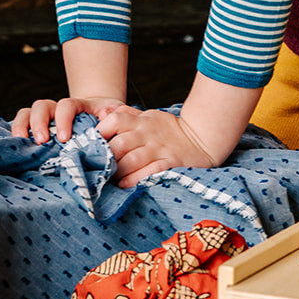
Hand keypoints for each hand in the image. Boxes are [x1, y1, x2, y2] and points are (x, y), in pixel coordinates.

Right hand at [11, 95, 124, 144]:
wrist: (101, 119)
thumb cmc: (107, 119)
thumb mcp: (114, 114)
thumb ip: (112, 113)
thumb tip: (105, 116)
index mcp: (77, 105)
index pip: (66, 105)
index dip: (63, 119)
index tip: (64, 138)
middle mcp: (57, 110)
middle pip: (41, 106)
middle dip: (39, 123)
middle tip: (42, 142)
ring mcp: (45, 119)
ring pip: (26, 113)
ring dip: (22, 127)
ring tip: (23, 144)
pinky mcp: (37, 129)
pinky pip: (20, 126)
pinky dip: (15, 134)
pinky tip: (15, 148)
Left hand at [94, 104, 217, 188]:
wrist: (203, 138)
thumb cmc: (171, 129)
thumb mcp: (150, 116)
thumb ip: (127, 115)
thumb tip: (104, 113)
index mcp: (142, 122)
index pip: (115, 120)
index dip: (101, 131)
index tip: (95, 144)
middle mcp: (148, 135)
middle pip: (119, 144)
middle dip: (107, 157)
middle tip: (100, 167)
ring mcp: (158, 150)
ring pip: (130, 160)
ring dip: (118, 171)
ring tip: (112, 178)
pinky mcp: (169, 164)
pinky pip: (148, 172)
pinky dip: (134, 179)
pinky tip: (125, 184)